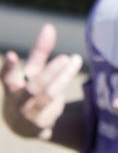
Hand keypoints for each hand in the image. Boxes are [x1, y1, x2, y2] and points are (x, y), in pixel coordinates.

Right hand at [1, 24, 81, 139]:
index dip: (9, 67)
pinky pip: (56, 109)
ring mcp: (29, 114)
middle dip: (50, 72)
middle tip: (65, 57)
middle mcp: (18, 101)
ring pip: (48, 96)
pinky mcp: (41, 126)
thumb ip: (40, 51)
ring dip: (64, 79)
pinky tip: (61, 96)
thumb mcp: (32, 72)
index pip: (7, 77)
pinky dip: (60, 100)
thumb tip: (49, 26)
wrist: (25, 125)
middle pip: (34, 86)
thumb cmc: (29, 89)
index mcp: (12, 86)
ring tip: (76, 60)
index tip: (12, 55)